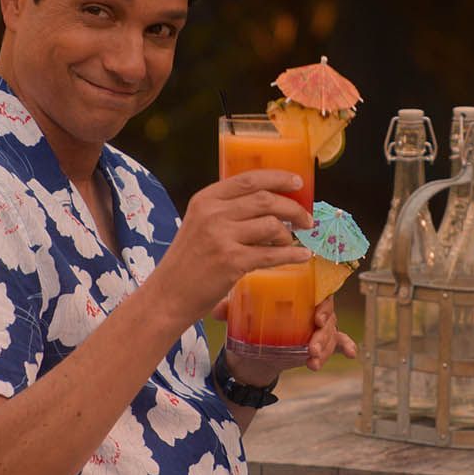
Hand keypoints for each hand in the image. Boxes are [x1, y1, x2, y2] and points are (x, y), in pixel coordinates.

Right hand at [146, 170, 312, 323]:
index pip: (249, 179)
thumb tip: (269, 203)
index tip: (298, 182)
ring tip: (291, 242)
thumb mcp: (199, 224)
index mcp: (205, 199)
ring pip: (272, 225)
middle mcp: (212, 214)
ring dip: (289, 234)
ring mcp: (221, 237)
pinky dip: (292, 255)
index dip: (278, 178)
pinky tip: (301, 256)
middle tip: (306, 219)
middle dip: (293, 208)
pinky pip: (272, 254)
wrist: (167, 295)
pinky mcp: (231, 262)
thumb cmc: (187, 262)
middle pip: (266, 200)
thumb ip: (225, 211)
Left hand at [211, 296, 357, 381]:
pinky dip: (345, 345)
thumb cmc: (247, 322)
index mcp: (294, 292)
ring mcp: (314, 325)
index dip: (322, 303)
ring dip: (326, 347)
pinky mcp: (316, 342)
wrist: (249, 353)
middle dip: (323, 332)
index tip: (316, 318)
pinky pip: (337, 342)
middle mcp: (308, 305)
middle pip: (327, 313)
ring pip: (330, 332)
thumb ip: (230, 310)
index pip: (316, 290)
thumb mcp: (239, 315)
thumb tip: (217, 311)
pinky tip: (352, 353)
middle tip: (311, 347)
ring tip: (313, 361)